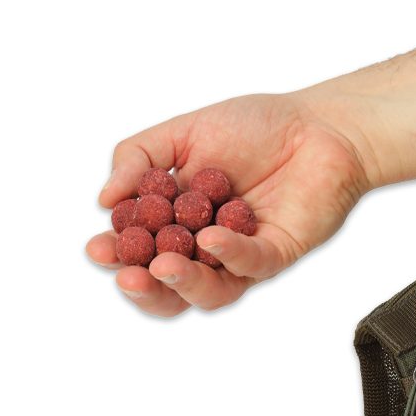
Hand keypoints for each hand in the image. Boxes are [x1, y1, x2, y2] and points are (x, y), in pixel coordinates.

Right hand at [87, 93, 373, 315]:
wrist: (318, 124)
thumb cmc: (253, 129)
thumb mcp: (183, 134)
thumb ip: (139, 159)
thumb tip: (104, 198)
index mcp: (177, 225)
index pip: (140, 252)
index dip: (117, 256)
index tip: (97, 248)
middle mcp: (206, 250)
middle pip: (169, 287)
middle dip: (143, 287)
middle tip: (126, 276)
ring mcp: (241, 257)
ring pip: (209, 290)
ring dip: (182, 281)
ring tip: (161, 265)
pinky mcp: (276, 254)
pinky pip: (250, 263)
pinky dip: (228, 252)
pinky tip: (209, 237)